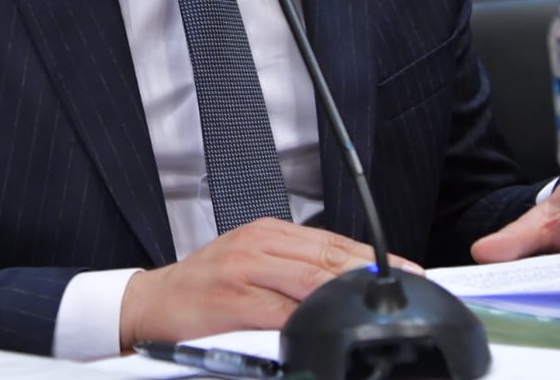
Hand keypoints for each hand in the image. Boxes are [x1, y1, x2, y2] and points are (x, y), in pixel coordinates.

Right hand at [118, 218, 422, 350]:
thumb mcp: (252, 266)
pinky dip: (309, 318)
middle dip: (370, 275)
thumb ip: (294, 270)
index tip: (408, 270)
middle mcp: (259, 244)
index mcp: (268, 233)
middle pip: (327, 257)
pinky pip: (281, 310)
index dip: (373, 258)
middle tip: (406, 286)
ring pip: (309, 279)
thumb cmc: (205, 289)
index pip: (332, 242)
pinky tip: (330, 325)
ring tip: (378, 304)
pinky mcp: (233, 299)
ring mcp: (245, 269)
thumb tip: (345, 284)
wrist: (151, 303)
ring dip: (347, 293)